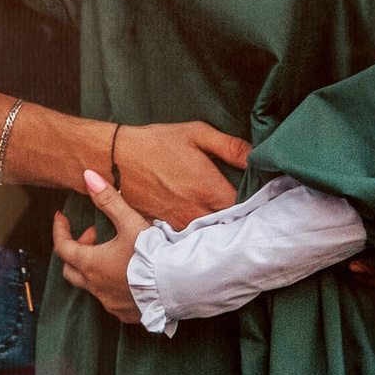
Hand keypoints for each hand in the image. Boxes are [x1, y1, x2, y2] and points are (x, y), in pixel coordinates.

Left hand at [52, 169, 149, 324]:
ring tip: (113, 253)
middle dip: (78, 249)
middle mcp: (96, 287)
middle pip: (71, 269)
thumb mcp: (130, 222)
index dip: (59, 229)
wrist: (180, 285)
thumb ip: (108, 200)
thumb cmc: (153, 253)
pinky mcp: (125, 313)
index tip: (61, 217)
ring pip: (91, 286)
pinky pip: (110, 299)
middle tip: (94, 235)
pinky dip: (111, 285)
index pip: (62, 247)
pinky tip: (127, 276)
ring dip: (95, 268)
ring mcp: (110, 303)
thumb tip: (88, 176)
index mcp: (91, 264)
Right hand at [113, 121, 250, 227]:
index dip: (255, 210)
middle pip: (227, 229)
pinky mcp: (162, 229)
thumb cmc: (157, 143)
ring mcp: (179, 223)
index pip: (245, 211)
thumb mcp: (196, 133)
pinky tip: (199, 235)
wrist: (114, 157)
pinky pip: (184, 240)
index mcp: (210, 190)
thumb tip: (258, 156)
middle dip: (238, 225)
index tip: (260, 205)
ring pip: (206, 238)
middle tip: (247, 221)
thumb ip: (230, 146)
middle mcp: (196, 211)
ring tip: (226, 229)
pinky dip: (192, 240)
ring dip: (216, 234)